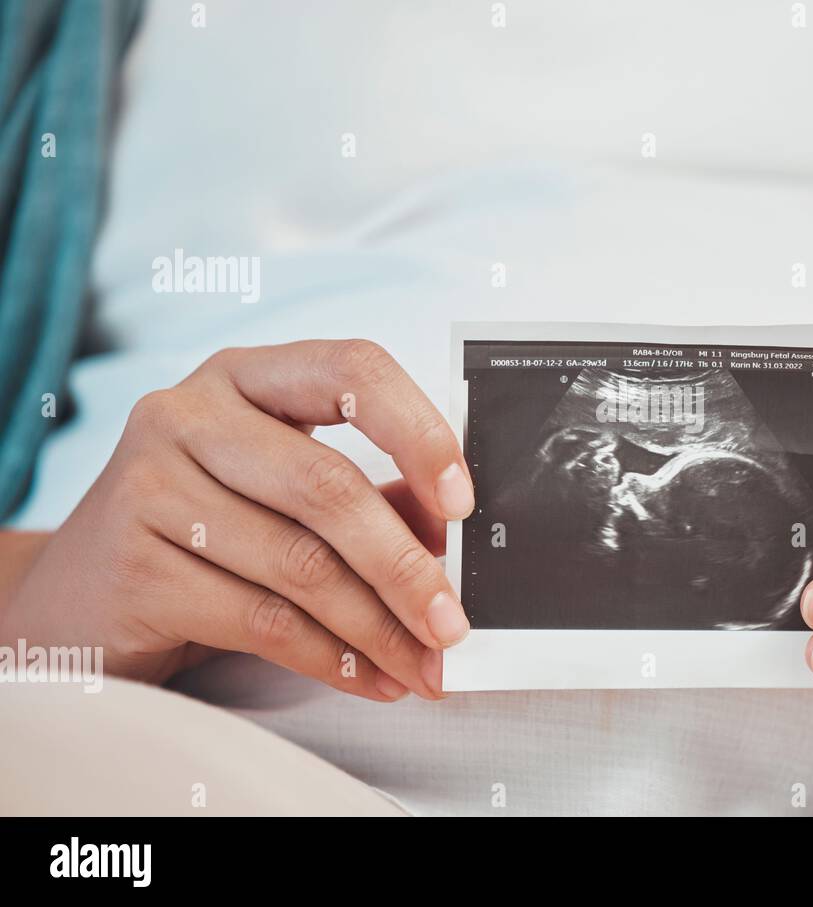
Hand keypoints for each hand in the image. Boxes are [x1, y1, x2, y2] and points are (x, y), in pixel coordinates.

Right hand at [2, 340, 472, 701]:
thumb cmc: (205, 532)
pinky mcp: (136, 563)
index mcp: (248, 376)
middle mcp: (192, 414)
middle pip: (329, 486)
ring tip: (422, 666)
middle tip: (453, 624)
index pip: (352, 369)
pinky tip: (368, 678)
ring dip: (378, 628)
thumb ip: (372, 495)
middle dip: (407, 568)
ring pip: (302, 564)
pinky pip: (262, 619)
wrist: (82, 595)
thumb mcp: (284, 493)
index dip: (418, 433)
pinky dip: (330, 658)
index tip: (463, 502)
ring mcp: (152, 484)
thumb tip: (452, 537)